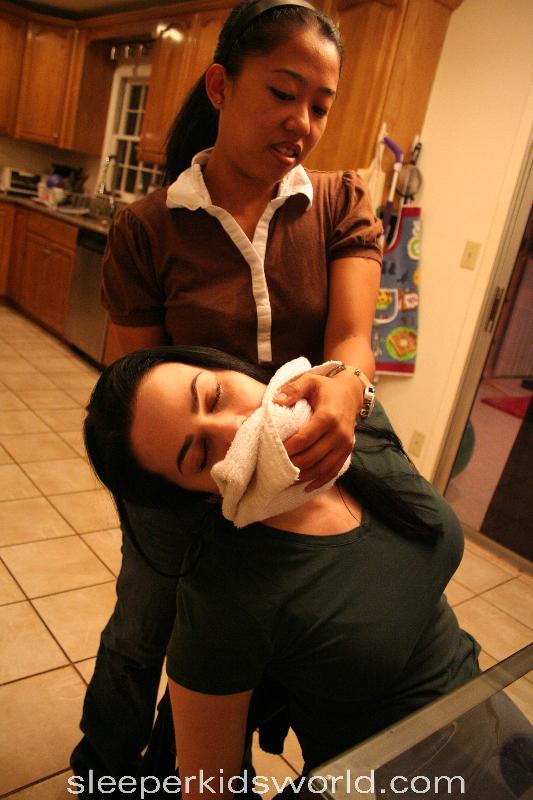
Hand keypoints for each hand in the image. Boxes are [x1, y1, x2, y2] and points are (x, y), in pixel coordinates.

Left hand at [273, 370, 361, 490]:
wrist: (351, 393)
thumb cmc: (326, 387)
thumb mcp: (309, 381)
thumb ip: (292, 390)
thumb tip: (275, 401)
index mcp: (328, 416)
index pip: (304, 439)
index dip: (288, 449)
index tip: (274, 452)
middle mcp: (339, 433)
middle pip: (312, 456)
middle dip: (293, 464)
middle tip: (276, 467)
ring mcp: (345, 444)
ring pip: (323, 467)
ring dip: (304, 476)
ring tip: (287, 479)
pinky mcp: (347, 451)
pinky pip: (334, 471)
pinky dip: (320, 481)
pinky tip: (307, 487)